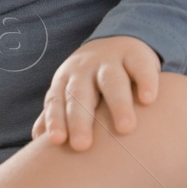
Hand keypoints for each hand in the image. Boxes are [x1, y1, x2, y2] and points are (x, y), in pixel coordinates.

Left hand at [31, 35, 160, 150]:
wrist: (117, 42)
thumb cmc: (90, 81)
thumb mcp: (71, 93)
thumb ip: (57, 114)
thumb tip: (38, 142)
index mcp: (65, 81)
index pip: (57, 101)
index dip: (55, 120)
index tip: (57, 141)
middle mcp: (84, 70)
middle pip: (80, 94)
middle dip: (79, 119)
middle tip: (82, 145)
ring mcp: (110, 61)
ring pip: (112, 81)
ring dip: (117, 103)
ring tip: (125, 128)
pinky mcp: (136, 56)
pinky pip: (140, 67)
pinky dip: (146, 82)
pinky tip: (148, 100)